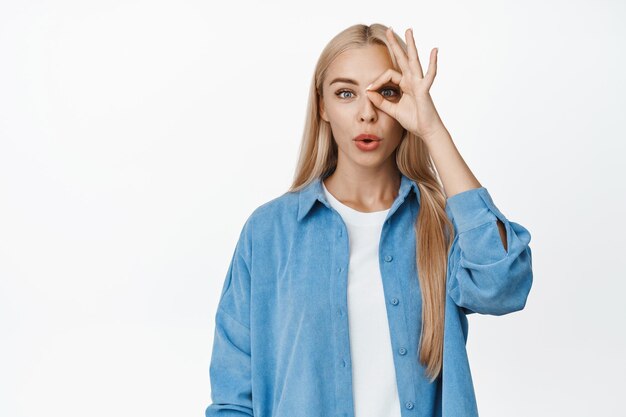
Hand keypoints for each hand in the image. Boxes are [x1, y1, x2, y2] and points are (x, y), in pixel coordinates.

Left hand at [366, 27, 445, 141]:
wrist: (426, 130)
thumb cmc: (413, 120)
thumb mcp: (392, 110)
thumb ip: (381, 102)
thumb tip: (368, 93)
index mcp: (405, 84)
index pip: (388, 74)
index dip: (377, 81)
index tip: (369, 90)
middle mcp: (412, 80)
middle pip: (403, 58)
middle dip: (395, 44)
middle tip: (388, 29)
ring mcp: (419, 83)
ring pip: (414, 60)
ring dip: (411, 45)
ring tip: (409, 30)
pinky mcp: (424, 90)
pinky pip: (429, 75)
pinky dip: (433, 63)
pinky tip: (434, 50)